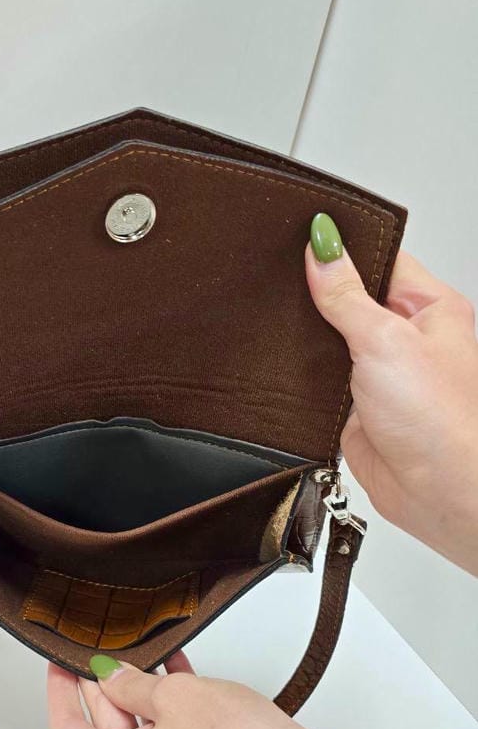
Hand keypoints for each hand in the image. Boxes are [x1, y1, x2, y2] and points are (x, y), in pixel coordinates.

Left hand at [47, 651, 321, 728]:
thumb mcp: (176, 697)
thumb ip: (131, 685)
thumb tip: (110, 678)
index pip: (66, 727)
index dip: (61, 688)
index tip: (60, 660)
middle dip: (106, 687)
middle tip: (109, 648)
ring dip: (143, 697)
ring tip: (153, 655)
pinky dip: (169, 719)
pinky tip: (183, 680)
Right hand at [306, 216, 477, 574]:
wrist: (440, 491)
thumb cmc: (443, 419)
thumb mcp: (385, 339)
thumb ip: (345, 295)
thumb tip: (322, 249)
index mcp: (430, 308)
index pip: (381, 260)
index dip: (344, 249)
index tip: (306, 237)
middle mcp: (407, 340)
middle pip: (352, 300)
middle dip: (320, 296)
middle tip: (286, 284)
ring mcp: (380, 375)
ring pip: (331, 342)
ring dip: (310, 341)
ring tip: (287, 329)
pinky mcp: (356, 409)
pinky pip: (320, 383)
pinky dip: (302, 379)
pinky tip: (287, 370)